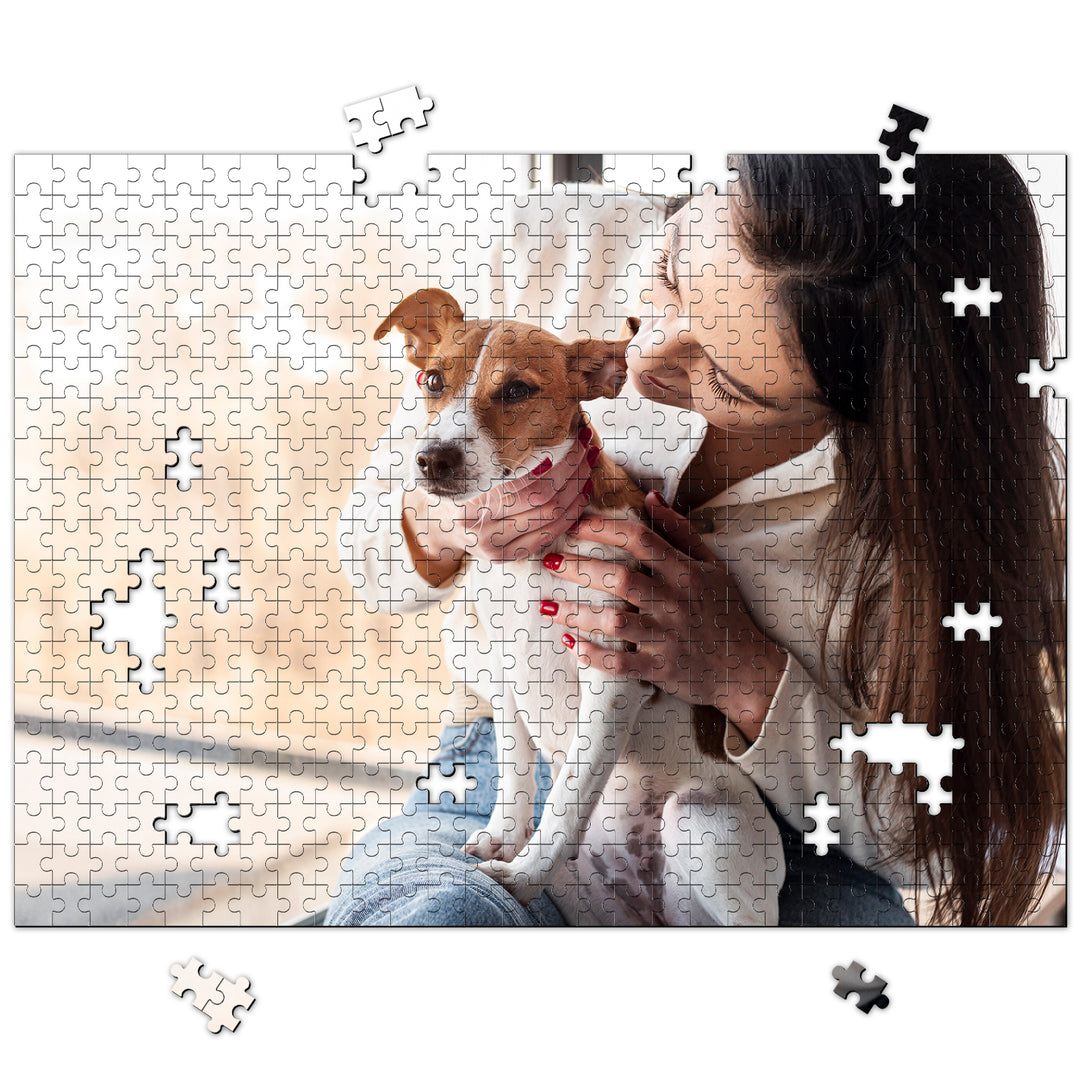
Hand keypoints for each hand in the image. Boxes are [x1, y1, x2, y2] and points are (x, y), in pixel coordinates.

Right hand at [459, 426, 594, 561]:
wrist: (441, 522)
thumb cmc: (458, 487)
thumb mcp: (471, 468)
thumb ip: (503, 460)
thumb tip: (552, 443)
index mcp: (469, 502)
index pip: (528, 482)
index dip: (557, 462)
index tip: (572, 439)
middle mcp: (480, 530)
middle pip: (544, 500)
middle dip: (572, 472)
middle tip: (584, 448)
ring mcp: (494, 549)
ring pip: (552, 519)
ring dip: (577, 491)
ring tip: (587, 467)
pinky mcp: (507, 557)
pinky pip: (548, 535)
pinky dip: (570, 514)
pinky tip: (580, 495)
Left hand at [542, 492, 787, 740]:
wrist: (747, 667)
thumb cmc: (725, 611)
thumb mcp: (712, 565)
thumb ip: (680, 532)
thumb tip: (649, 499)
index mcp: (686, 573)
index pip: (641, 540)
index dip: (604, 529)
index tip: (573, 524)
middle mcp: (675, 602)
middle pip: (621, 579)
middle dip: (580, 568)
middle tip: (549, 561)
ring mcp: (668, 637)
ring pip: (616, 622)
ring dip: (578, 613)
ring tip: (548, 606)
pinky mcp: (661, 669)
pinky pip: (622, 664)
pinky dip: (594, 656)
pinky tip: (571, 644)